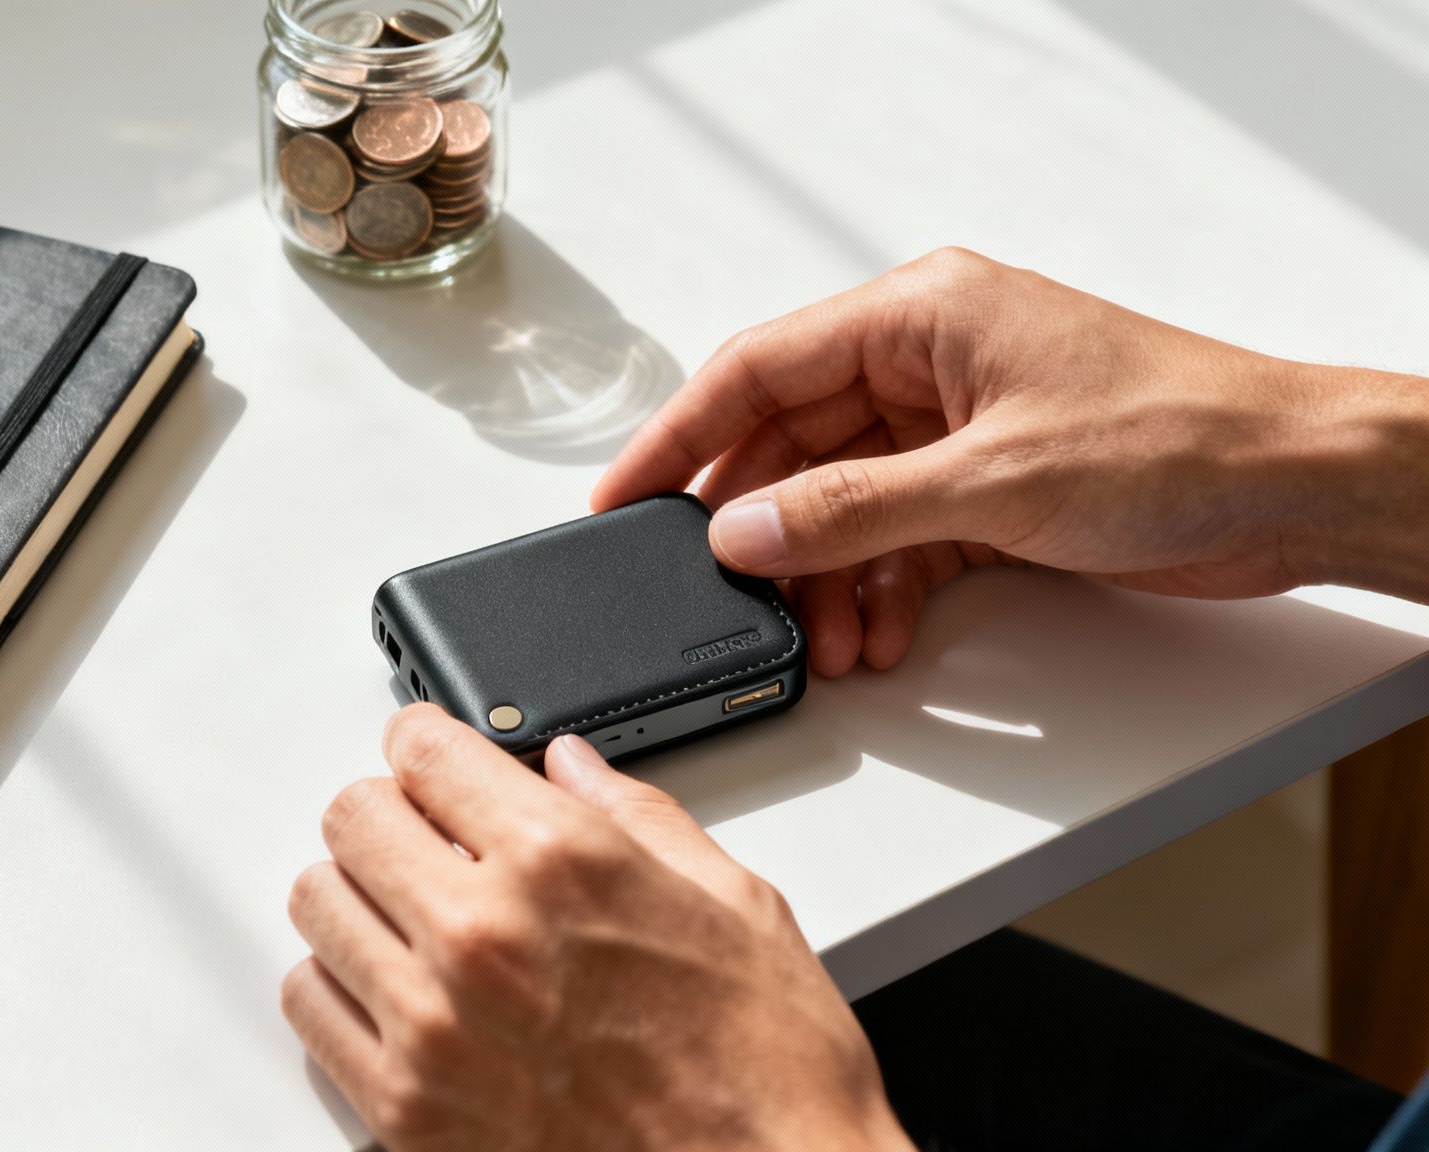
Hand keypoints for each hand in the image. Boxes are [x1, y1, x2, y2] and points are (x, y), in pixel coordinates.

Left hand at [281, 704, 912, 1151]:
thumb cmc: (767, 1071)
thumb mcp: (735, 905)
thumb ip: (636, 817)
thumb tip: (572, 766)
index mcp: (562, 862)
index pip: (421, 748)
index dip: (426, 744)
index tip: (433, 761)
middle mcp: (482, 933)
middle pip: (353, 817)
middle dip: (392, 816)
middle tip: (430, 842)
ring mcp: (433, 1024)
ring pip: (318, 904)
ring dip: (361, 898)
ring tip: (414, 920)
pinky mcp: (405, 1107)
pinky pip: (310, 1006)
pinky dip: (341, 986)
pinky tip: (396, 991)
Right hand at [594, 247, 1428, 674]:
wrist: (1293, 486)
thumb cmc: (1178, 437)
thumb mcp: (991, 480)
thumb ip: (849, 511)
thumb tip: (741, 530)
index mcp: (920, 314)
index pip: (758, 367)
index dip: (679, 435)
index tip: (624, 499)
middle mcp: (928, 363)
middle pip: (793, 443)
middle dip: (758, 529)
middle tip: (716, 593)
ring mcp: (956, 428)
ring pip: (841, 504)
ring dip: (822, 576)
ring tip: (819, 640)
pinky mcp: (987, 486)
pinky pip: (895, 537)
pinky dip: (876, 588)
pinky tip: (871, 634)